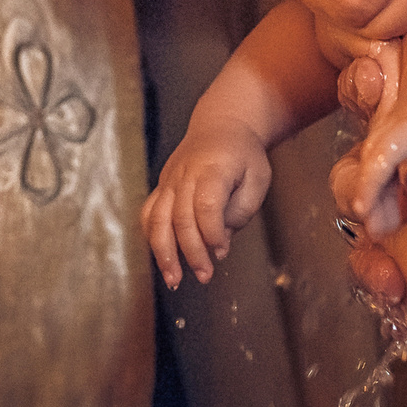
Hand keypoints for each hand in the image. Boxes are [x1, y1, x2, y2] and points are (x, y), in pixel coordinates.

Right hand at [142, 123, 273, 287]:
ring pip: (158, 219)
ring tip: (174, 280)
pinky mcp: (162, 187)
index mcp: (212, 168)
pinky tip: (163, 259)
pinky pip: (149, 214)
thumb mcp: (257, 178)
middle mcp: (184, 174)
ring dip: (164, 253)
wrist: (221, 126)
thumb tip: (220, 242)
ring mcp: (169, 181)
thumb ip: (240, 211)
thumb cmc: (243, 155)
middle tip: (205, 275)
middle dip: (192, 252)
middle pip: (180, 217)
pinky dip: (152, 239)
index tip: (222, 251)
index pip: (205, 205)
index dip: (213, 233)